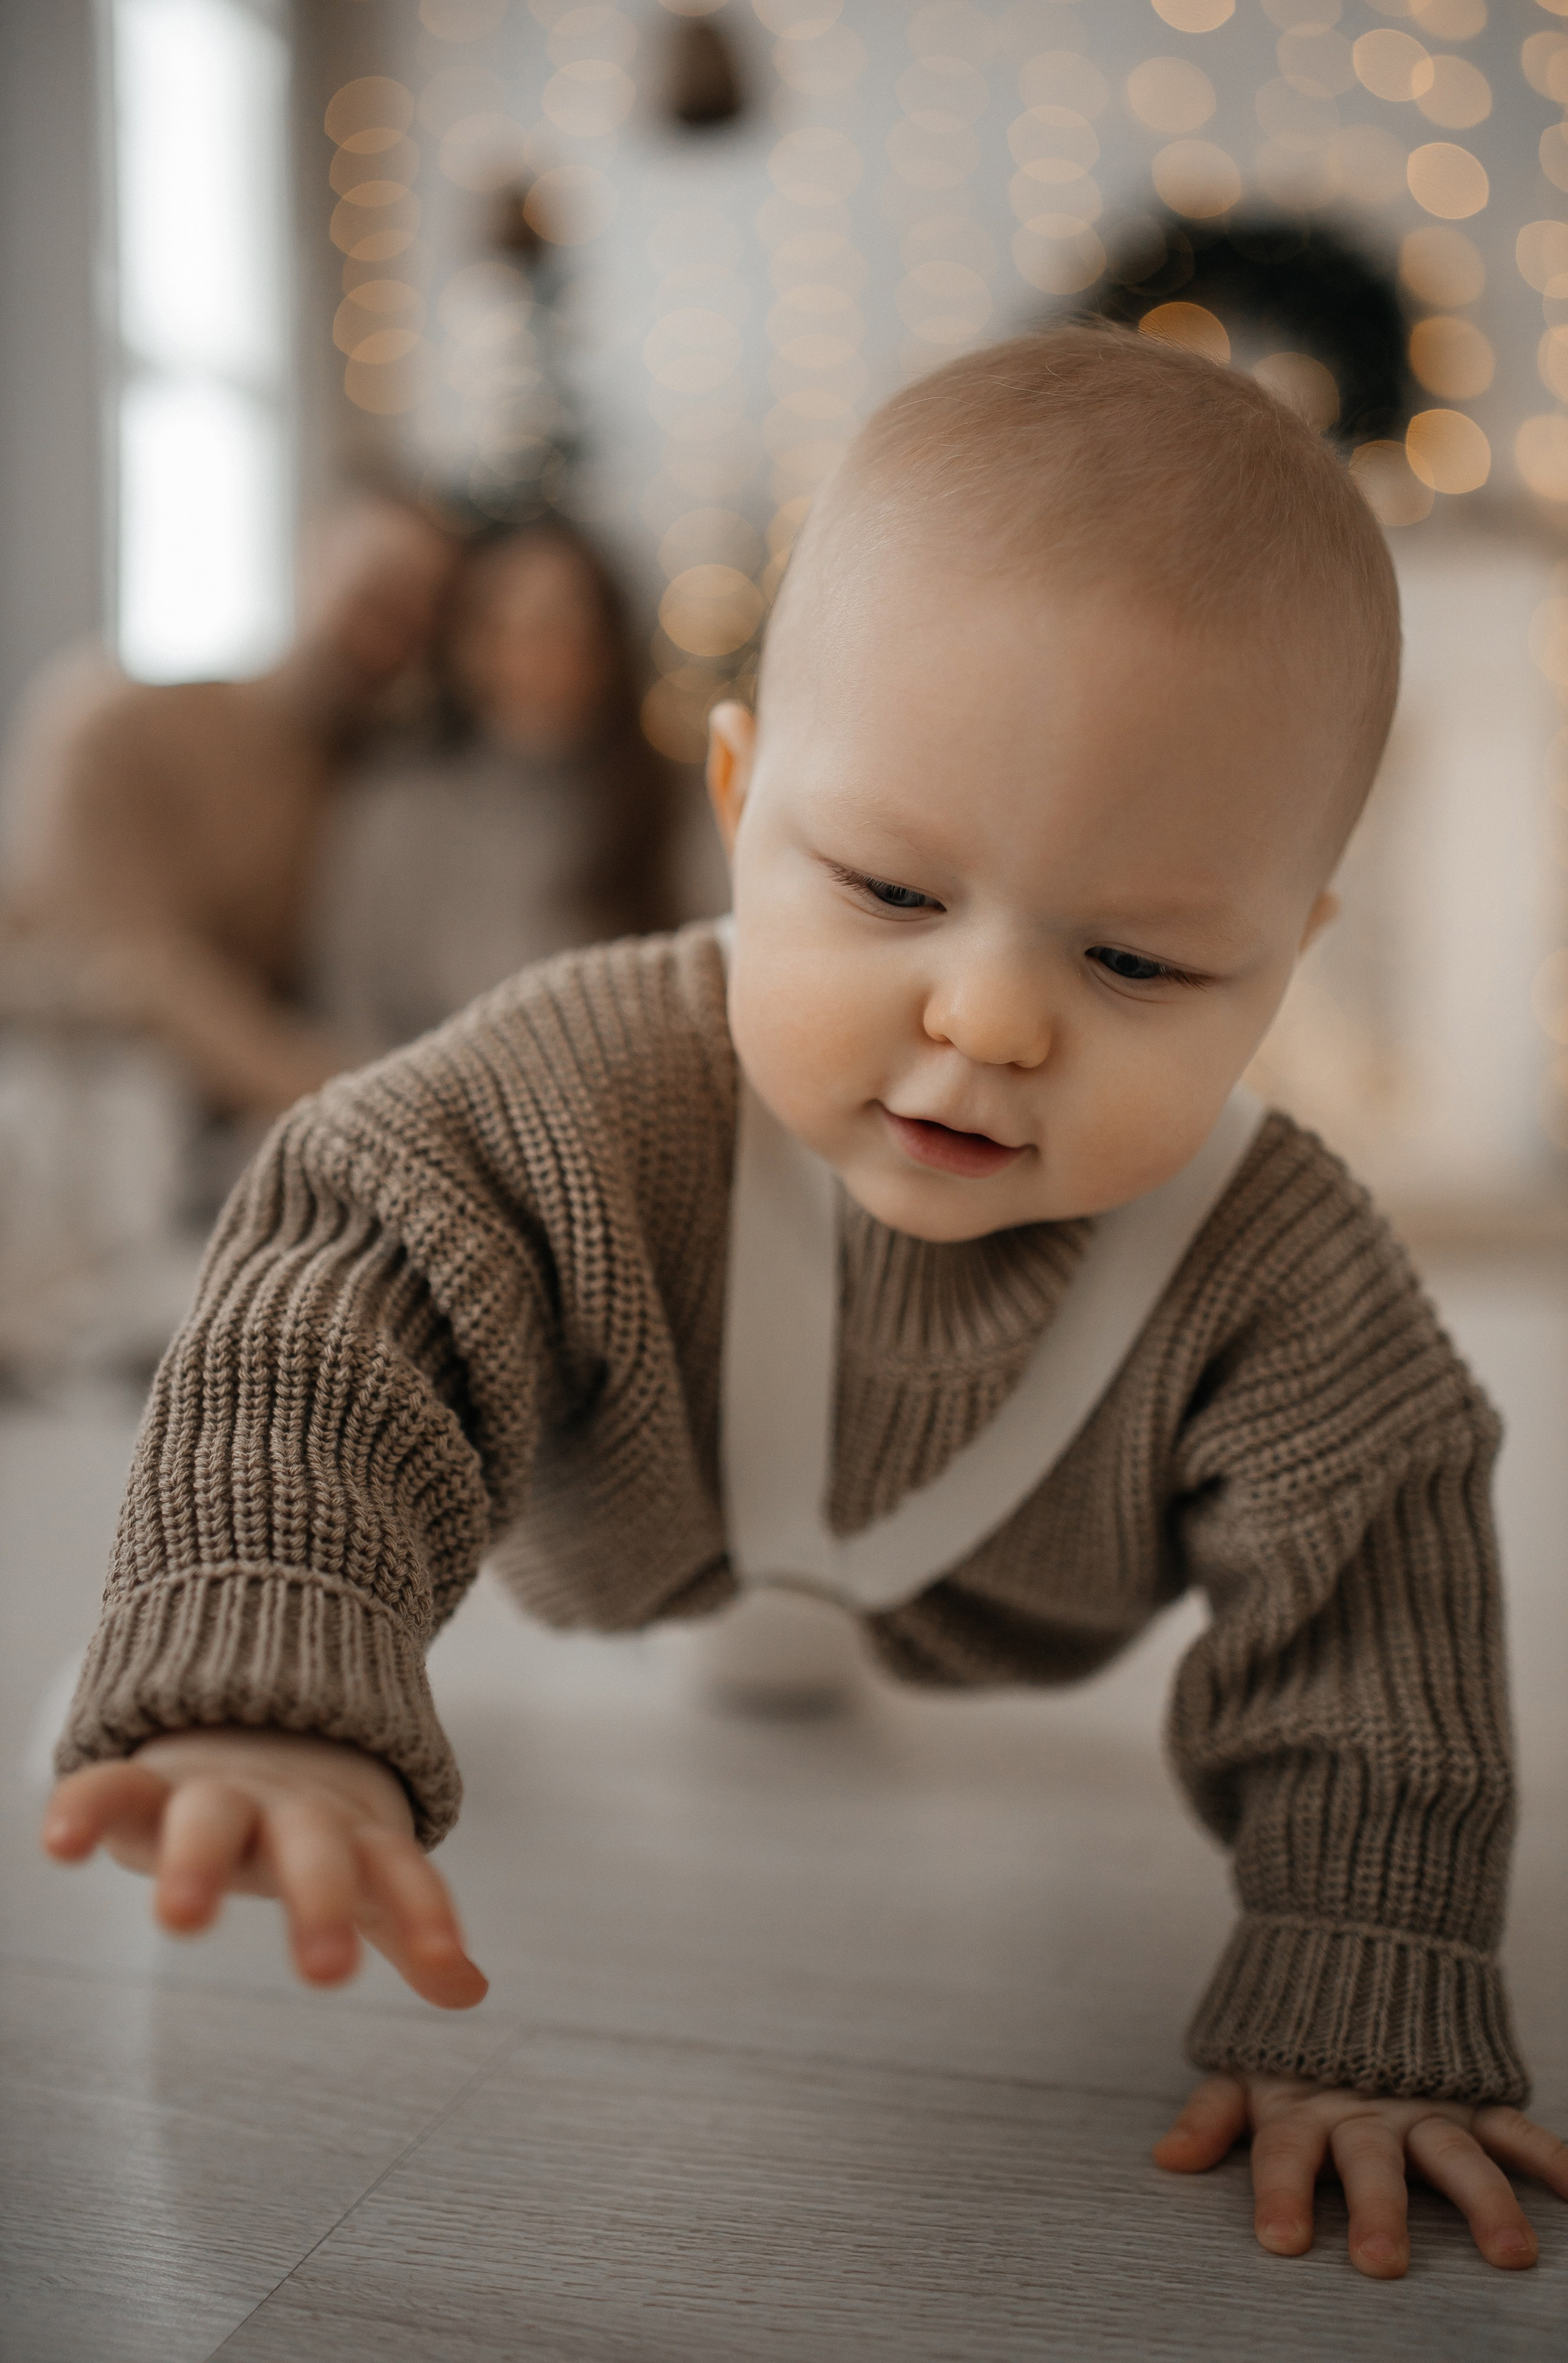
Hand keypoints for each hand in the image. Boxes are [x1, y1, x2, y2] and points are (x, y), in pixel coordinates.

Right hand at [42, 1727, 487, 2009]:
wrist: (250, 1719)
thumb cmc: (305, 1823)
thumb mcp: (362, 1867)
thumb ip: (408, 1924)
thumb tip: (470, 1989)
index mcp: (349, 1831)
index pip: (400, 1868)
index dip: (428, 1914)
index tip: (450, 1968)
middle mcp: (288, 1809)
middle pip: (312, 1846)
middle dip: (322, 1899)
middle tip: (330, 1972)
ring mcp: (216, 1791)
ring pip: (210, 1816)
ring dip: (198, 1863)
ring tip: (184, 1919)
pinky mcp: (144, 1786)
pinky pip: (111, 1787)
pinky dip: (86, 1808)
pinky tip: (61, 1844)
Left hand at [1155, 2071, 1567, 2277]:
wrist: (1353, 1944)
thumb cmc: (1291, 2035)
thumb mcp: (1242, 2067)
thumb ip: (1210, 2116)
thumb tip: (1166, 2161)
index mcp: (1301, 2105)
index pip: (1283, 2154)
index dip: (1278, 2194)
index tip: (1281, 2243)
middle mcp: (1364, 2109)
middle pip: (1369, 2164)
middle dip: (1376, 2211)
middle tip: (1382, 2265)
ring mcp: (1422, 2101)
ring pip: (1454, 2153)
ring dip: (1484, 2201)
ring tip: (1510, 2253)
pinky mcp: (1470, 2093)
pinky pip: (1515, 2126)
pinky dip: (1550, 2156)